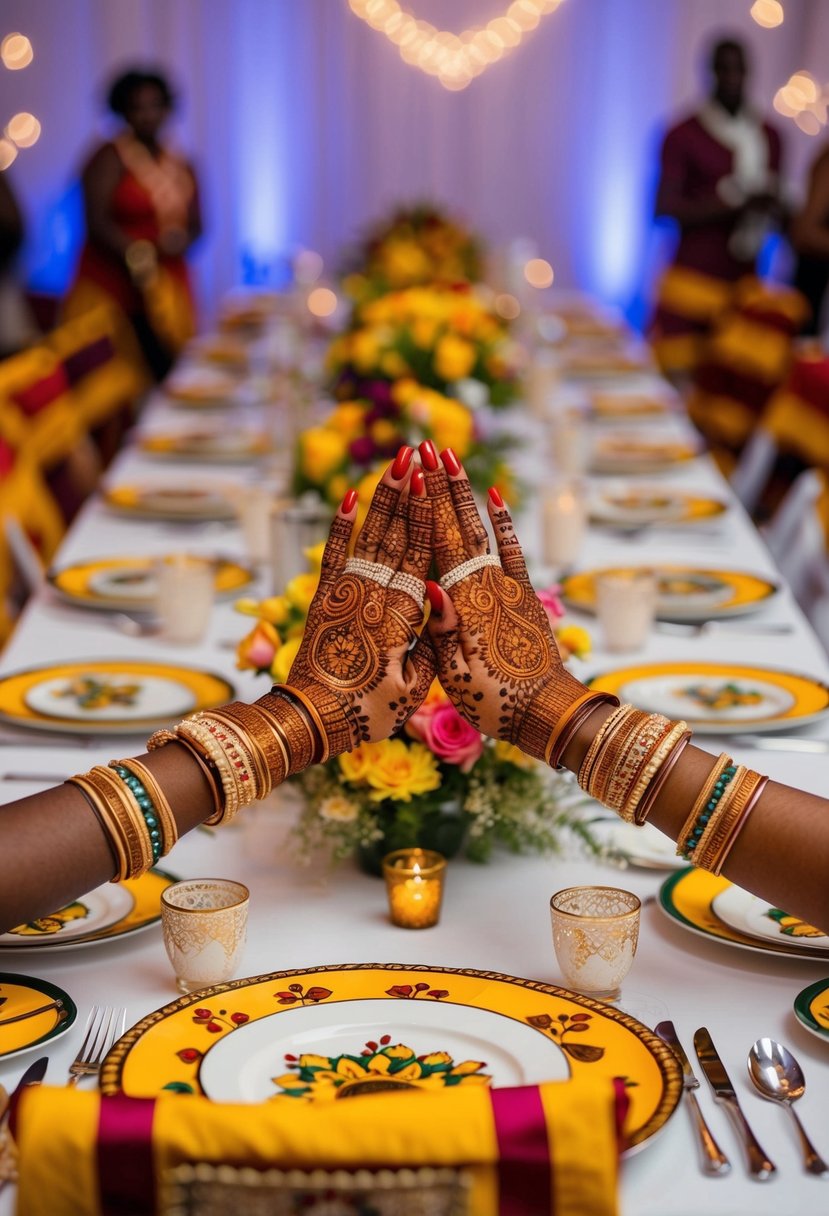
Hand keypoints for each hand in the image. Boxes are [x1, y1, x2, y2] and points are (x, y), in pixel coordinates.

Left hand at [281, 448, 434, 752]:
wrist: (313, 720)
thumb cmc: (371, 710)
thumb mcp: (413, 685)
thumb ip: (430, 643)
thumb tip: (442, 603)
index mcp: (402, 615)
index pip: (419, 554)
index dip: (425, 515)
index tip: (433, 479)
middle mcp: (374, 594)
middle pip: (395, 534)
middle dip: (408, 491)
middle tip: (417, 452)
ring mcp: (346, 592)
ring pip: (369, 535)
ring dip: (382, 497)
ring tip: (394, 462)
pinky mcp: (324, 598)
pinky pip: (333, 554)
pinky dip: (339, 525)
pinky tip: (347, 496)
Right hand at [421, 443, 589, 762]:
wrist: (544, 712)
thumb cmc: (491, 701)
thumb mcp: (454, 674)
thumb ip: (441, 629)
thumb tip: (430, 586)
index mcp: (462, 604)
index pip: (438, 543)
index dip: (426, 503)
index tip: (412, 468)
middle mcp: (485, 585)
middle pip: (457, 525)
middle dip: (441, 483)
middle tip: (425, 445)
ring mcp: (507, 585)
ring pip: (483, 529)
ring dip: (466, 492)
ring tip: (452, 457)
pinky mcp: (525, 593)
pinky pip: (514, 549)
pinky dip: (505, 520)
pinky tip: (494, 494)